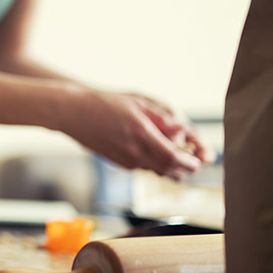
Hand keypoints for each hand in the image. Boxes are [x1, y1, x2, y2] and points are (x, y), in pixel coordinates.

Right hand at [61, 88, 214, 180]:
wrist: (72, 113)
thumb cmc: (103, 103)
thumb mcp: (137, 103)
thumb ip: (162, 118)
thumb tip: (183, 131)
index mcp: (141, 134)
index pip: (174, 158)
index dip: (191, 162)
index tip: (200, 159)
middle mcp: (133, 151)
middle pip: (168, 170)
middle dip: (184, 168)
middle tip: (193, 161)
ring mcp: (124, 159)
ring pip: (155, 170)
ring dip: (169, 167)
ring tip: (177, 155)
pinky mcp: (117, 162)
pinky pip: (141, 166)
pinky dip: (153, 163)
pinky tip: (154, 151)